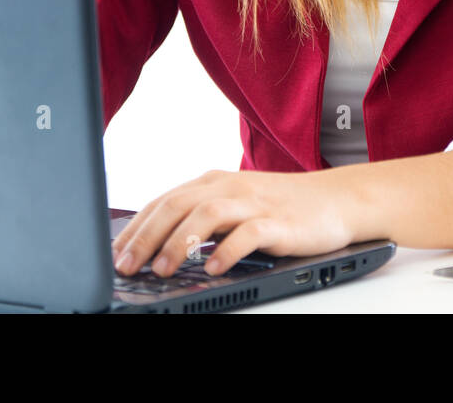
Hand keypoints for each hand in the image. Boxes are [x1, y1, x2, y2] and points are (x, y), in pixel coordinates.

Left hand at [111, 168, 359, 277]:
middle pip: (178, 205)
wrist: (338, 199)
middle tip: (128, 266)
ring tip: (164, 270)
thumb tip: (156, 247)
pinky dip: (228, 251)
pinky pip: (249, 233)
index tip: (114, 254)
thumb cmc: (283, 206)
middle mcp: (230, 187)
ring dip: (180, 243)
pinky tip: (213, 269)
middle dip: (147, 237)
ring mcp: (256, 202)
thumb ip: (202, 218)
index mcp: (214, 182)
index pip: (164, 201)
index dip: (135, 228)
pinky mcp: (280, 221)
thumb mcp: (236, 205)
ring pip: (207, 215)